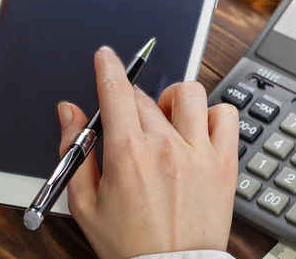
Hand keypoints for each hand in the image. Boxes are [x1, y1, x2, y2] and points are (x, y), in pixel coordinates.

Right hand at [57, 47, 238, 257]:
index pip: (116, 91)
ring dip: (172, 99)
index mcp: (128, 154)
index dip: (108, 67)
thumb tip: (69, 113)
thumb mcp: (85, 204)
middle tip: (128, 124)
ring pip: (188, 93)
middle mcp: (165, 146)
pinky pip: (226, 115)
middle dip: (131, 101)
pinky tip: (198, 130)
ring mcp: (199, 151)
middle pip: (145, 96)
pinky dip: (212, 113)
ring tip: (166, 119)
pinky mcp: (223, 162)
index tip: (106, 56)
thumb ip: (75, 152)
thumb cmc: (129, 244)